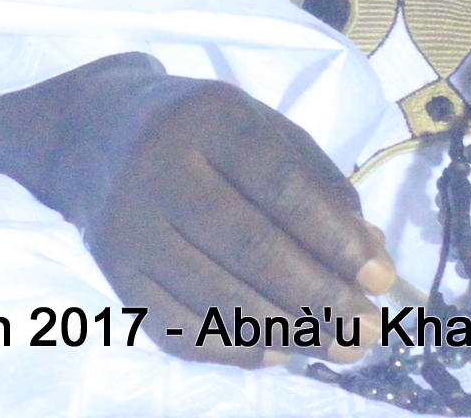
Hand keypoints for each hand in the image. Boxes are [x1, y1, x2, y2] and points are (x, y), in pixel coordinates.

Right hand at [0, 58, 391, 368]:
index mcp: (206, 118)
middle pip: (249, 246)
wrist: (89, 132)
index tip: (380, 279)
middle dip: (320, 297)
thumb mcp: (261, 129)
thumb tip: (371, 257)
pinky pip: (176, 327)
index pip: (278, 183)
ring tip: (336, 347)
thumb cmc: (199, 133)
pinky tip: (276, 352)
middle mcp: (158, 167)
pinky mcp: (113, 272)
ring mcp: (128, 225)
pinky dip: (233, 350)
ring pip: (214, 295)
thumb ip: (320, 185)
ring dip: (287, 332)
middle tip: (369, 332)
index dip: (334, 237)